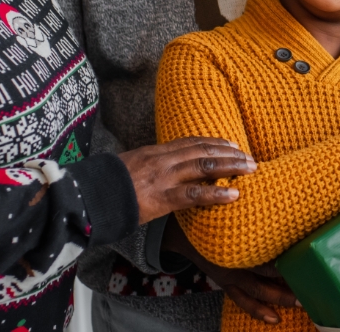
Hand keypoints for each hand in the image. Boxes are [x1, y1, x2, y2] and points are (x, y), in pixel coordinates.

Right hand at [117, 137, 255, 223]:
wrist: (88, 196)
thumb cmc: (105, 186)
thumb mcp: (128, 167)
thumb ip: (147, 166)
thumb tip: (159, 170)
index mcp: (154, 151)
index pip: (190, 142)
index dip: (213, 142)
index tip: (231, 144)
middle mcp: (162, 160)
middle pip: (203, 150)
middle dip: (230, 153)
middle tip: (250, 157)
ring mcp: (163, 177)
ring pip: (204, 166)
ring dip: (231, 167)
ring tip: (251, 170)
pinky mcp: (162, 198)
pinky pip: (194, 194)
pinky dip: (216, 193)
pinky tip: (233, 195)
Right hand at [163, 218, 297, 323]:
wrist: (182, 233)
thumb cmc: (208, 216)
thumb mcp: (225, 209)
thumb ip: (249, 210)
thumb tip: (273, 196)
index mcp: (234, 248)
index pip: (262, 260)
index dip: (283, 264)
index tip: (304, 261)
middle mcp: (232, 266)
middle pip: (263, 281)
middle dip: (286, 287)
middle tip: (309, 288)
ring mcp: (229, 278)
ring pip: (256, 295)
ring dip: (278, 300)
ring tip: (300, 304)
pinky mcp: (226, 284)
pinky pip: (242, 301)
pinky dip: (258, 311)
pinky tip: (274, 318)